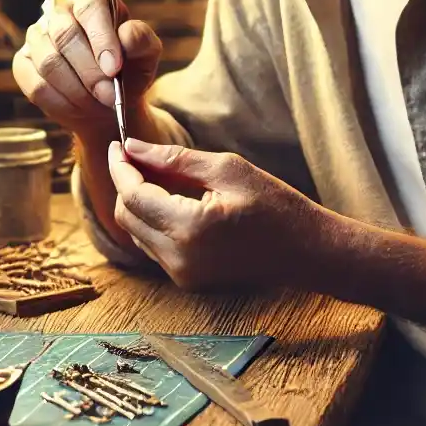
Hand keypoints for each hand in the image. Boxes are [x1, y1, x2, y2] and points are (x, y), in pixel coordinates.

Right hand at [13, 0, 161, 140]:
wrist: (109, 100)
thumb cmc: (129, 69)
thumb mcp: (146, 54)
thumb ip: (141, 40)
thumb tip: (127, 34)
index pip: (90, 5)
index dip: (101, 37)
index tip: (114, 67)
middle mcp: (58, 9)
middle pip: (64, 34)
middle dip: (90, 71)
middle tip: (110, 95)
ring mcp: (36, 36)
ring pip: (49, 62)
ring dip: (78, 90)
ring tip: (99, 102)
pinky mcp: (23, 64)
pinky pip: (36, 85)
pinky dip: (62, 102)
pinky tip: (79, 106)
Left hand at [108, 137, 325, 291]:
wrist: (308, 251)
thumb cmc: (276, 205)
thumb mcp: (227, 169)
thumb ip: (173, 160)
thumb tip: (132, 148)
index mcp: (189, 229)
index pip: (133, 196)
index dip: (120, 167)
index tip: (117, 144)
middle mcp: (179, 260)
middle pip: (126, 218)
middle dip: (125, 185)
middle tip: (136, 156)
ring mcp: (183, 276)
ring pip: (137, 234)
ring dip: (139, 203)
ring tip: (158, 176)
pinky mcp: (188, 281)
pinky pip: (154, 247)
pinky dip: (154, 221)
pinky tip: (171, 200)